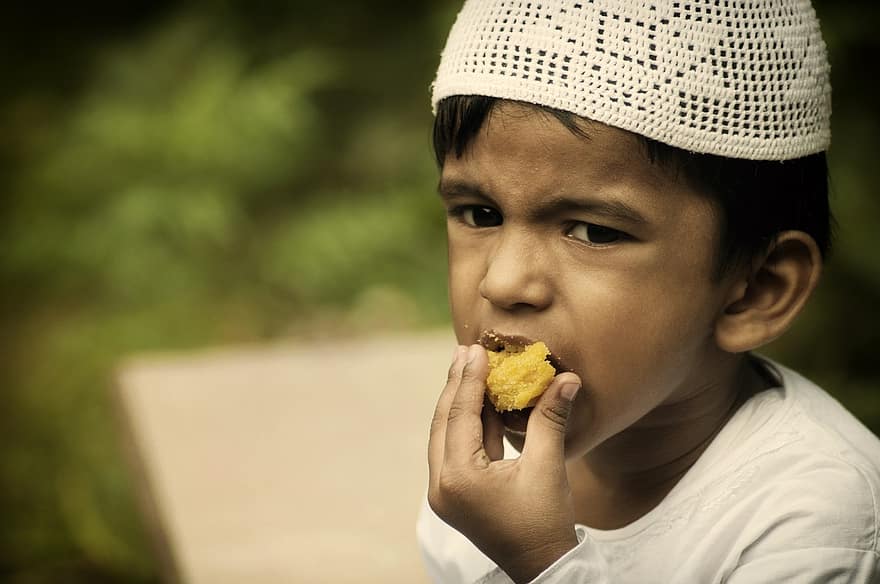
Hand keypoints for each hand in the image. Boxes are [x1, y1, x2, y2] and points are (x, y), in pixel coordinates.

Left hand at [428, 344, 582, 582]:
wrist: (541, 567)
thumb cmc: (546, 522)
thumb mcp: (549, 466)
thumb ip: (550, 418)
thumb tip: (566, 377)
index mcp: (458, 478)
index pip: (461, 415)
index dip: (470, 379)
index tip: (476, 349)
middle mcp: (441, 484)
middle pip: (444, 421)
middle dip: (457, 385)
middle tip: (466, 350)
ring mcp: (444, 491)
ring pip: (446, 434)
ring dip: (459, 402)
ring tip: (469, 366)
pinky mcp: (453, 494)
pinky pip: (455, 449)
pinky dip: (467, 424)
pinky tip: (479, 399)